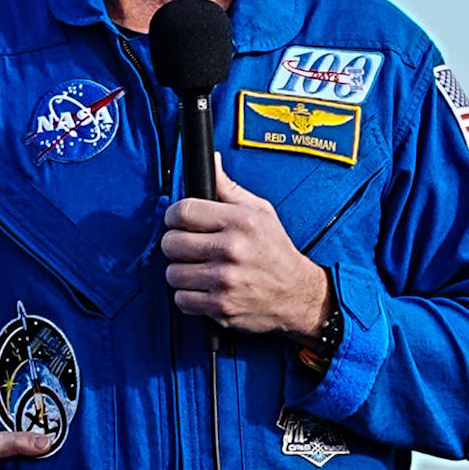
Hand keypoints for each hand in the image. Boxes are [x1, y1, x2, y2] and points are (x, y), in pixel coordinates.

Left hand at [160, 165, 334, 340]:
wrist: (297, 295)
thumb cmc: (275, 250)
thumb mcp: (260, 212)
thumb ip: (229, 189)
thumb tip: (212, 162)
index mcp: (240, 222)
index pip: (182, 211)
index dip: (174, 216)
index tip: (179, 222)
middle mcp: (231, 250)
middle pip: (171, 243)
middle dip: (175, 245)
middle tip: (189, 248)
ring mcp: (224, 281)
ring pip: (172, 274)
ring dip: (181, 273)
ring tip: (198, 270)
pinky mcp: (221, 307)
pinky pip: (181, 300)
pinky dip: (188, 296)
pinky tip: (203, 289)